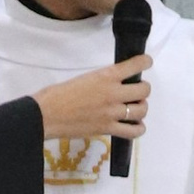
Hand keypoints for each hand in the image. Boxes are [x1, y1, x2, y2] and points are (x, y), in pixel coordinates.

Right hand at [33, 59, 150, 145]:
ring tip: (133, 109)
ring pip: (142, 110)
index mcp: (106, 76)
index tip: (146, 62)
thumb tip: (112, 85)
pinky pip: (134, 131)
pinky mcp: (108, 129)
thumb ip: (102, 80)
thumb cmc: (58, 94)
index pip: (136, 65)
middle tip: (135, 92)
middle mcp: (114, 93)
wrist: (46, 115)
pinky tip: (133, 125)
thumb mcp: (84, 78)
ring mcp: (112, 113)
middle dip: (143, 89)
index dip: (145, 62)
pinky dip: (138, 128)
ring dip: (141, 108)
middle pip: (144, 90)